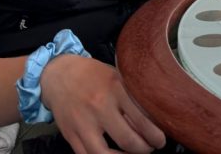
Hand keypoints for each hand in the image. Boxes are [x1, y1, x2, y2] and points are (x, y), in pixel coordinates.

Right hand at [41, 54, 164, 153]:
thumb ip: (133, 95)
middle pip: (128, 140)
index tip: (160, 139)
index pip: (142, 119)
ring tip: (135, 153)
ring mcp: (83, 123)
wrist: (60, 74)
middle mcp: (99, 106)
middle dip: (145, 149)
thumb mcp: (117, 76)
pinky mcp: (70, 135)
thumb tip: (155, 116)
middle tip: (151, 147)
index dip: (155, 135)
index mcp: (115, 89)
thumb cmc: (93, 75)